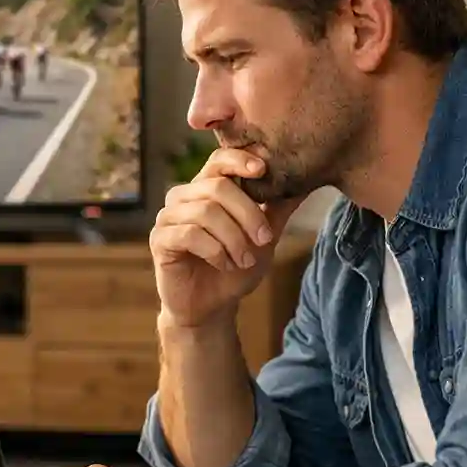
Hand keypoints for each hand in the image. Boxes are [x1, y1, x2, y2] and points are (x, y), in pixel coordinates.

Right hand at [151, 149, 306, 327]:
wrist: (212, 307)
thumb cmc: (235, 268)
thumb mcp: (264, 238)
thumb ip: (278, 210)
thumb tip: (306, 182)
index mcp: (207, 188)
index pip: (219, 160)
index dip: (239, 160)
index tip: (262, 171)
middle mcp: (184, 196)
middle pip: (217, 186)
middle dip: (247, 214)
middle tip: (265, 240)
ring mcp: (168, 216)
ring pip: (205, 211)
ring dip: (233, 238)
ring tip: (245, 260)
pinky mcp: (159, 239)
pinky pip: (189, 234)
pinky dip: (214, 251)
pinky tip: (224, 265)